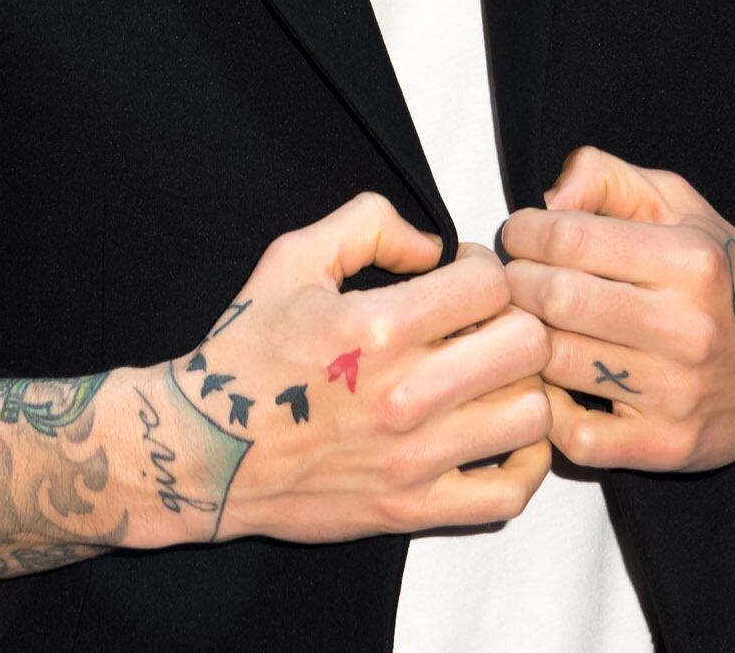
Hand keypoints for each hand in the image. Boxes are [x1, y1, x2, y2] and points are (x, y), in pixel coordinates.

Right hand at [156, 191, 553, 545]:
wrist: (203, 452)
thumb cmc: (246, 352)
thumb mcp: (291, 259)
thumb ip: (367, 224)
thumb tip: (432, 244)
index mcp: (377, 327)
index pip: (489, 283)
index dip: (485, 266)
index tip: (464, 275)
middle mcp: (403, 395)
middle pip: (526, 345)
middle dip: (515, 319)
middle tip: (487, 322)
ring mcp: (413, 460)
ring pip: (531, 415)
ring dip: (523, 386)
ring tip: (493, 377)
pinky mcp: (412, 510)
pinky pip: (509, 494)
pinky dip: (524, 462)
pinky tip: (501, 435)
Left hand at [500, 147, 734, 472]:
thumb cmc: (723, 276)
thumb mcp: (678, 204)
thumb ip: (606, 177)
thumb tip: (546, 199)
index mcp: (691, 261)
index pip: (570, 238)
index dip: (525, 234)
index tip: (521, 238)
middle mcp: (688, 328)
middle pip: (556, 299)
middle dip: (518, 284)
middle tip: (517, 281)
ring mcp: (677, 393)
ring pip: (556, 362)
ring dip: (526, 342)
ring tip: (531, 325)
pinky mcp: (665, 446)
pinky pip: (575, 436)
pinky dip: (549, 410)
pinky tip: (555, 383)